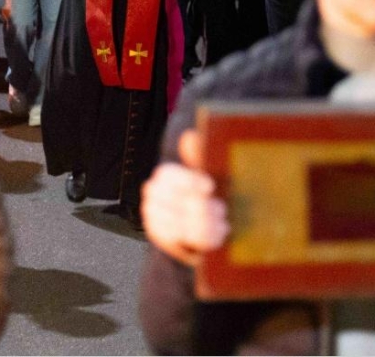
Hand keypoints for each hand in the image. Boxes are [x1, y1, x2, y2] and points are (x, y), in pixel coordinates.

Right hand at [141, 130, 228, 264]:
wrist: (193, 225)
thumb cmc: (202, 194)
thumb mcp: (203, 172)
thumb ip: (197, 154)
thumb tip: (190, 135)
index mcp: (164, 175)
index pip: (168, 175)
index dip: (190, 180)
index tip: (210, 186)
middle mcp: (153, 194)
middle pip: (176, 201)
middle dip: (203, 208)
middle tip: (221, 209)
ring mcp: (153, 216)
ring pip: (181, 223)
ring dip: (207, 224)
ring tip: (221, 221)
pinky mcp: (159, 236)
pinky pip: (183, 240)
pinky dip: (203, 238)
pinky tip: (216, 233)